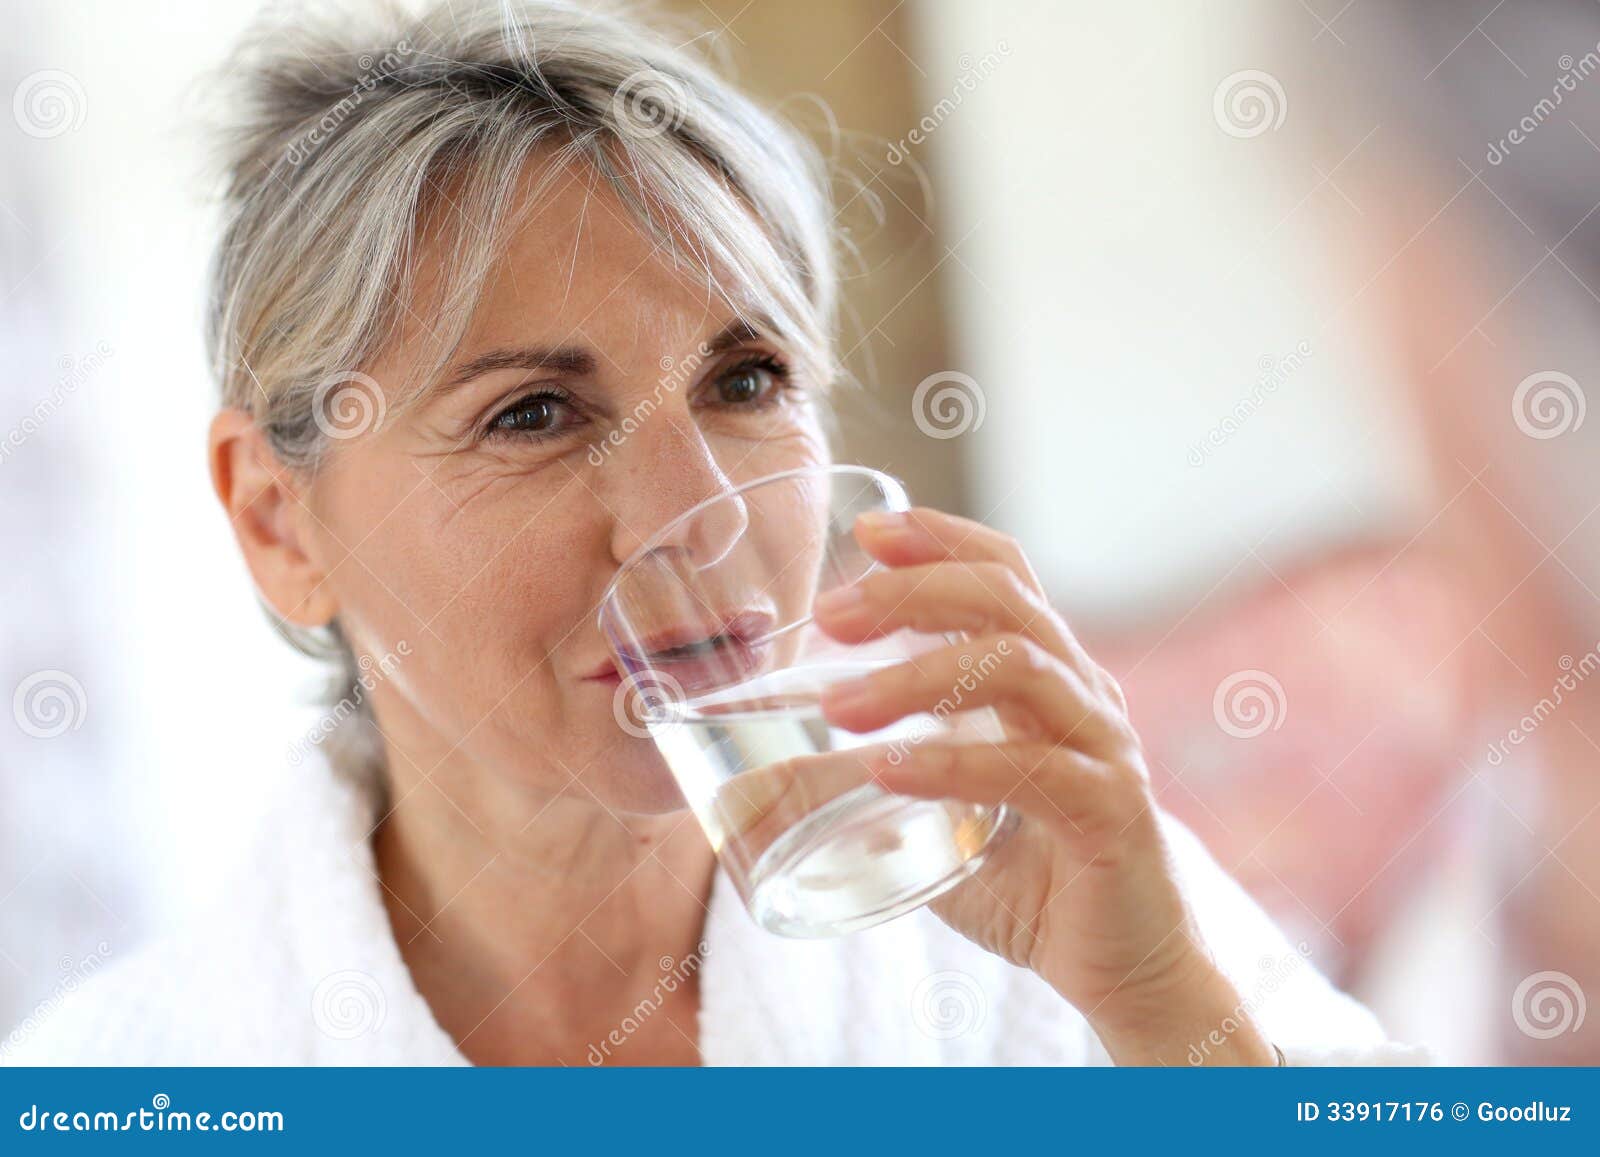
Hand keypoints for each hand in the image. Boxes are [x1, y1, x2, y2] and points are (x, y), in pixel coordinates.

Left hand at [812, 507, 1276, 1065]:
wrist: (1127, 970)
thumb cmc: (1028, 884)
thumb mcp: (935, 819)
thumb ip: (864, 790)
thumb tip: (752, 784)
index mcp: (1047, 678)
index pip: (1005, 574)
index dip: (941, 538)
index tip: (868, 530)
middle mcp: (1081, 695)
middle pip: (1006, 599)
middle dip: (912, 590)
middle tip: (832, 613)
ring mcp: (1102, 748)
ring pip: (1018, 667)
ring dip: (919, 675)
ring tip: (839, 706)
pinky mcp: (1111, 813)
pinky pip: (1033, 768)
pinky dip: (953, 765)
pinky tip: (888, 772)